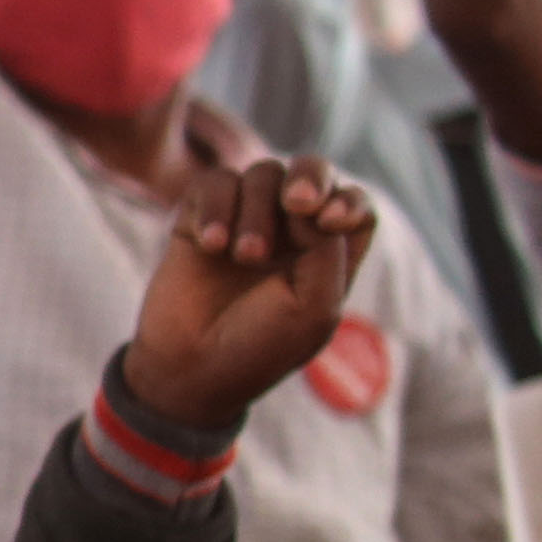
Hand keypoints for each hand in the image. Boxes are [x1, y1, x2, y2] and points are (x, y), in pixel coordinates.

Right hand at [125, 151, 378, 440]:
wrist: (188, 370)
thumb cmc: (258, 347)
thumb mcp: (315, 307)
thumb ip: (326, 247)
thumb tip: (301, 202)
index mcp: (328, 255)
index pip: (353, 203)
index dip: (348, 200)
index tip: (329, 221)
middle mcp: (289, 233)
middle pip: (312, 172)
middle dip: (309, 177)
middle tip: (296, 202)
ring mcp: (243, 223)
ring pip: (262, 174)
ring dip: (257, 211)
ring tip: (242, 255)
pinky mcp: (199, 220)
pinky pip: (214, 183)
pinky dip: (215, 207)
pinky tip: (211, 245)